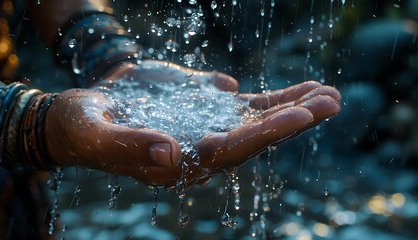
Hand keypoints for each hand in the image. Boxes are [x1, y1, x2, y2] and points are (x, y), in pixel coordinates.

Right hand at [44, 60, 340, 186]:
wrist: (84, 114)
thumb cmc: (86, 128)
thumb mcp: (98, 135)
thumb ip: (131, 146)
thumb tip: (169, 154)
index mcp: (181, 161)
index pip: (232, 150)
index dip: (266, 133)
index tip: (302, 115)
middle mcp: (202, 147)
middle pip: (256, 135)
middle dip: (294, 118)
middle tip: (333, 101)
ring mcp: (207, 126)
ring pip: (258, 118)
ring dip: (293, 105)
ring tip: (328, 93)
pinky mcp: (205, 108)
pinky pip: (246, 104)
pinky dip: (272, 97)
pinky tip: (298, 89)